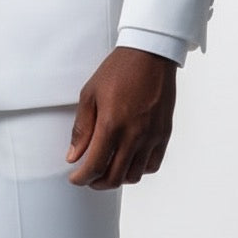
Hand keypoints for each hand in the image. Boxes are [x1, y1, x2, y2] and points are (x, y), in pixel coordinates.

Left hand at [66, 46, 176, 188]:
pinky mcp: (164, 134)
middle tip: (88, 177)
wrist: (150, 55)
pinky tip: (129, 161)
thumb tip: (74, 156)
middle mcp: (134, 135)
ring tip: (107, 169)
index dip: (81, 178)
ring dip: (118, 178)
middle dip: (97, 183)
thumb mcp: (90, 93)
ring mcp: (151, 136)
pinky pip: (152, 165)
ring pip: (134, 175)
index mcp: (112, 124)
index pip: (95, 166)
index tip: (75, 177)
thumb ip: (82, 128)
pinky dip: (139, 170)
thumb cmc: (118, 70)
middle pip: (114, 177)